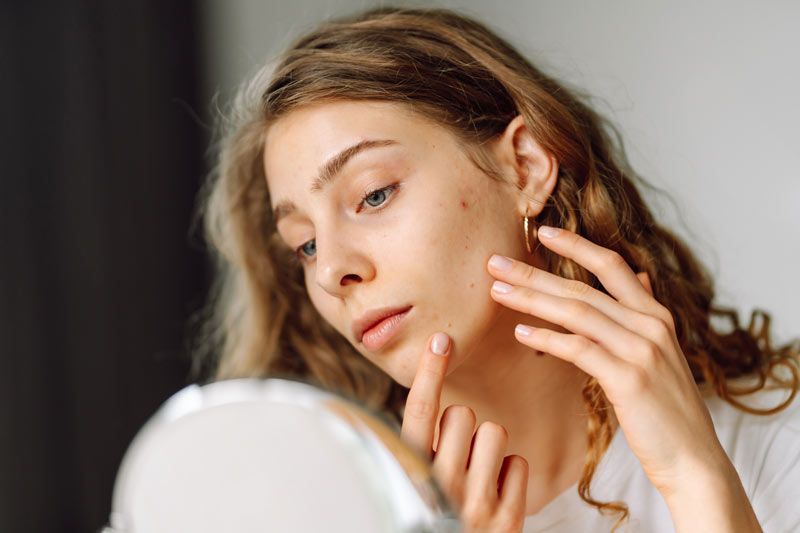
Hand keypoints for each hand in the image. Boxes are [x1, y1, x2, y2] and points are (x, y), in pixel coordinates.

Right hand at [401, 332, 528, 531]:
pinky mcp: (507, 520)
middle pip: (462, 415)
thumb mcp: (416, 486)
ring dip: (488, 447)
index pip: (419, 413)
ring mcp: (475, 505)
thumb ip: (422, 451)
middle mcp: (439, 488)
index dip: (430, 373)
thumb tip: (440, 405)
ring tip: (477, 475)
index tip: (441, 339)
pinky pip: (517, 463)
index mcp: (409, 475)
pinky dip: (509, 474)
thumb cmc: (434, 519)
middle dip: (463, 427)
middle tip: (457, 457)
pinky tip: (496, 494)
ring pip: (494, 432)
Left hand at [487, 225, 727, 499]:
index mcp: (655, 315)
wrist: (693, 458)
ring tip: (497, 291)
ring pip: (576, 313)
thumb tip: (637, 278)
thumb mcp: (660, 353)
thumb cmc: (665, 408)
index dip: (577, 245)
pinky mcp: (629, 379)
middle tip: (494, 262)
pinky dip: (548, 338)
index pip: (611, 266)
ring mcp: (642, 350)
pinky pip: (580, 349)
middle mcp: (650, 325)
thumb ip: (642, 314)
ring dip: (531, 299)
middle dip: (534, 272)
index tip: (542, 231)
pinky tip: (521, 332)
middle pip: (583, 287)